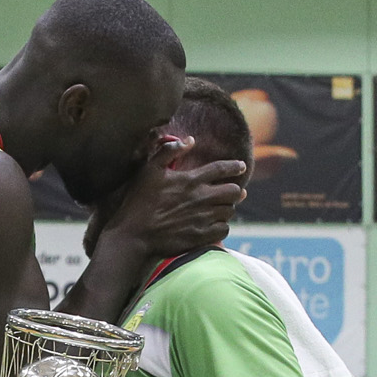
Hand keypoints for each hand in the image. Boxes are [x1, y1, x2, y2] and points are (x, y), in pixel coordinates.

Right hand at [102, 140, 246, 260]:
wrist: (134, 235)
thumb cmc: (139, 201)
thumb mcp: (149, 169)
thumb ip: (169, 150)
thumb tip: (190, 140)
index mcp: (190, 180)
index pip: (221, 169)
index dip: (235, 166)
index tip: (241, 166)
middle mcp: (200, 198)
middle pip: (233, 191)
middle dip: (236, 189)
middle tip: (236, 191)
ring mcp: (202, 218)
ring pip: (229, 211)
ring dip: (228, 208)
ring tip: (223, 208)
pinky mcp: (200, 236)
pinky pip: (223, 230)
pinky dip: (223, 226)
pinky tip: (216, 225)